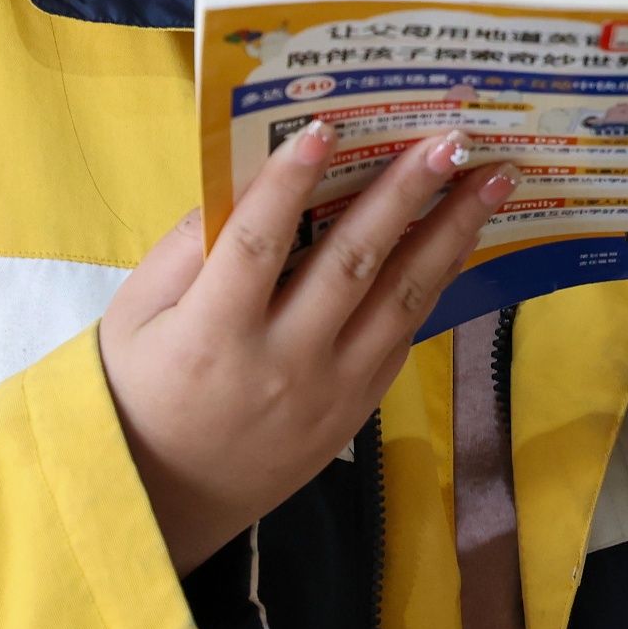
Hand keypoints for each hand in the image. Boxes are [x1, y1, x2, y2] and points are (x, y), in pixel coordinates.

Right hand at [97, 123, 511, 573]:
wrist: (166, 502)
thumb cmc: (140, 393)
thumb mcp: (134, 318)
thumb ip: (184, 250)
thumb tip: (242, 180)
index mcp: (212, 335)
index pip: (256, 245)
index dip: (288, 184)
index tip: (325, 126)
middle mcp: (281, 362)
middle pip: (352, 263)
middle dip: (406, 193)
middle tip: (451, 139)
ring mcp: (329, 390)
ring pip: (400, 300)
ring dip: (451, 233)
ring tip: (492, 181)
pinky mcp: (356, 409)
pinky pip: (403, 336)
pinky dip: (437, 283)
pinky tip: (462, 239)